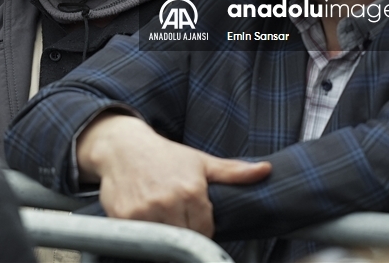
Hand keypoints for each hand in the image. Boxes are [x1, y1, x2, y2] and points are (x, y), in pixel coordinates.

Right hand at [76, 113, 270, 236]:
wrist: (123, 147)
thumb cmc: (165, 156)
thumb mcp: (200, 161)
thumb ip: (233, 171)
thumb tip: (265, 170)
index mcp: (191, 191)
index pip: (205, 231)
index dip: (201, 227)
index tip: (193, 217)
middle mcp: (168, 202)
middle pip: (185, 237)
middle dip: (183, 231)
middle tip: (176, 216)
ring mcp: (144, 212)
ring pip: (163, 240)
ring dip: (163, 234)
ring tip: (161, 216)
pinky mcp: (124, 217)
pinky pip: (140, 238)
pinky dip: (143, 233)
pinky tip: (144, 216)